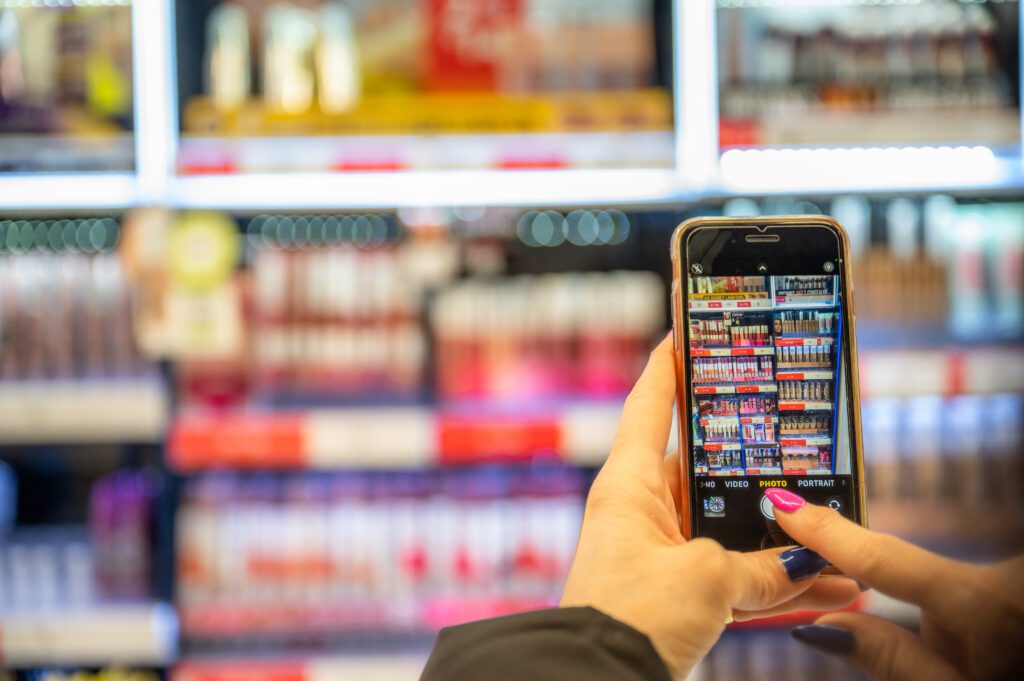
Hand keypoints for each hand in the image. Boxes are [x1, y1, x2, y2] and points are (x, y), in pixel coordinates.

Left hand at [560, 337, 859, 678]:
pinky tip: (822, 581)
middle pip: (703, 462)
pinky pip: (732, 571)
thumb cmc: (628, 615)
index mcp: (630, 483)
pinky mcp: (676, 588)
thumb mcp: (706, 581)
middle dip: (752, 454)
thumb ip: (762, 569)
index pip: (651, 403)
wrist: (596, 678)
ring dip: (773, 528)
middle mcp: (642, 508)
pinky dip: (772, 578)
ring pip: (727, 522)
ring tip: (827, 513)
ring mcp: (660, 548)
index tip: (688, 327)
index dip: (670, 363)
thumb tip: (806, 566)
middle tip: (794, 428)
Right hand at [766, 488, 1023, 680]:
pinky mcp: (1020, 578)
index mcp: (980, 603)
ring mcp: (1017, 574)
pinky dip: (984, 620)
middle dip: (922, 616)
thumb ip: (888, 659)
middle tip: (962, 666)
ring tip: (992, 663)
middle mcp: (1005, 575)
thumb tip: (820, 625)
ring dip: (961, 626)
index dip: (827, 534)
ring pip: (960, 591)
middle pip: (927, 581)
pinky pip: (986, 590)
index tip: (784, 504)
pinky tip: (1000, 646)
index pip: (881, 559)